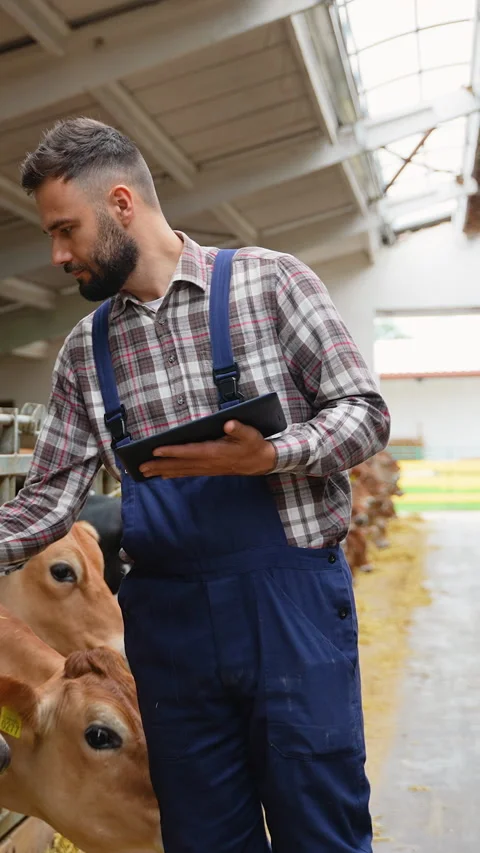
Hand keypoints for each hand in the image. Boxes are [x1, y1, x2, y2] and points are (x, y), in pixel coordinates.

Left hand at [138, 420, 276, 478]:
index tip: (156, 450)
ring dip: (162, 471)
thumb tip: (228, 423)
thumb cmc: (253, 444)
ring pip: (181, 471)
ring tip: (145, 472)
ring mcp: (207, 468)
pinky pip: (187, 473)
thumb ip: (239, 429)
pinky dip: (173, 473)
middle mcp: (208, 463)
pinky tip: (163, 475)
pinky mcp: (208, 470)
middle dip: (159, 465)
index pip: (190, 451)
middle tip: (140, 468)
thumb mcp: (250, 434)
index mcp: (215, 452)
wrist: (261, 462)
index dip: (172, 451)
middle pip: (180, 465)